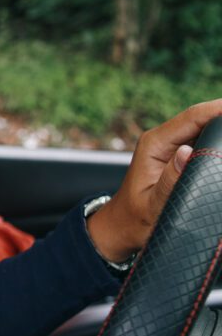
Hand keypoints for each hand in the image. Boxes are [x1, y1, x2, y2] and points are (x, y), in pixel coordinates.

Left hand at [87, 100, 221, 261]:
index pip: (193, 117)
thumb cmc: (134, 218)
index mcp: (153, 144)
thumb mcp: (153, 204)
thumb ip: (169, 180)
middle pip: (202, 117)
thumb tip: (186, 152)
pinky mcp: (178, 155)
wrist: (123, 226)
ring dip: (221, 130)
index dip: (219, 109)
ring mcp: (171, 145)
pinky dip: (217, 141)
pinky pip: (202, 140)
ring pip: (204, 127)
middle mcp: (162, 139)